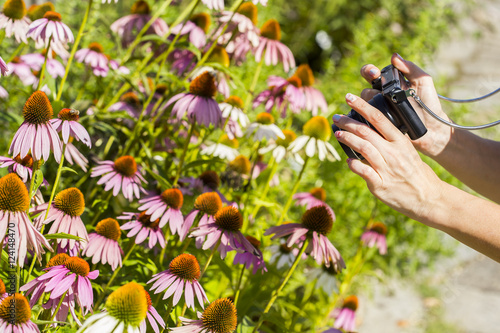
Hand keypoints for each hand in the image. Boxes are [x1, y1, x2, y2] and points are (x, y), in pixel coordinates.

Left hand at [332, 93, 445, 225]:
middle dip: (348, 122)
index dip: (362, 106)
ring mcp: (386, 169)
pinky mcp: (380, 185)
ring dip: (347, 138)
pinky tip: (348, 160)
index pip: (379, 118)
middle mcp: (393, 152)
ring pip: (363, 148)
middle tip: (336, 117)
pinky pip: (364, 171)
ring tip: (338, 133)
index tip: (349, 98)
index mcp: (400, 141)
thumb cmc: (415, 172)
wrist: (428, 198)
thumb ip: (390, 141)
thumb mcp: (407, 151)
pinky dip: (354, 164)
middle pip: (366, 131)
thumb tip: (368, 131)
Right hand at [359, 53, 452, 157]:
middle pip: (365, 89)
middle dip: (366, 87)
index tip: (375, 73)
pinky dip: (364, 116)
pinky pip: (365, 119)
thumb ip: (411, 68)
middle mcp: (381, 97)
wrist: (432, 128)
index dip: (369, 71)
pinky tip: (369, 116)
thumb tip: (394, 56)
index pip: (372, 74)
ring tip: (380, 106)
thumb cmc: (429, 104)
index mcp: (389, 84)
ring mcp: (378, 111)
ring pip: (363, 104)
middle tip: (374, 87)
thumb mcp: (423, 82)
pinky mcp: (377, 124)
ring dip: (367, 103)